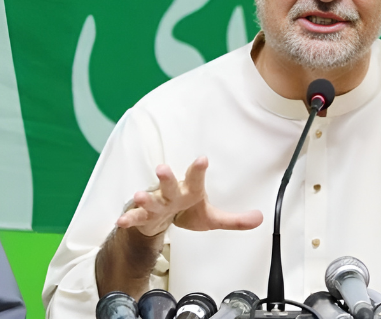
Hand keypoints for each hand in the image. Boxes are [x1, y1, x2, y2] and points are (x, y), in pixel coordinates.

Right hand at [116, 156, 262, 236]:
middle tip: (162, 168)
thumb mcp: (212, 218)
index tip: (202, 159)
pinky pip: (136, 217)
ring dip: (145, 197)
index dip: (198, 169)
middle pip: (169, 185)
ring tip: (138, 195)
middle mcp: (172, 194)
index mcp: (190, 191)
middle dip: (166, 177)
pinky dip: (129, 219)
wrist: (162, 218)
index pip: (196, 179)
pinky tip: (121, 221)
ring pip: (150, 200)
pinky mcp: (143, 216)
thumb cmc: (187, 211)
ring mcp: (156, 204)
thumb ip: (234, 219)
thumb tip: (259, 219)